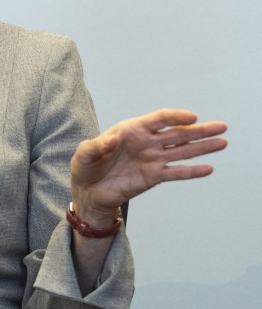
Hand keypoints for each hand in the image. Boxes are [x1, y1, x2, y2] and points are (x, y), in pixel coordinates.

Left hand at [70, 108, 227, 224]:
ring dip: (202, 147)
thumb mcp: (84, 154)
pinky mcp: (154, 176)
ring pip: (182, 151)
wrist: (89, 192)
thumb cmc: (86, 167)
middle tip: (221, 126)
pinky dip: (192, 171)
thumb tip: (111, 139)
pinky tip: (208, 168)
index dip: (176, 117)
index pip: (158, 119)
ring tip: (223, 142)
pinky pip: (176, 173)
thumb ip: (96, 146)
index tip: (192, 117)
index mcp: (131, 130)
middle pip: (177, 133)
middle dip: (200, 130)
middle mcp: (146, 142)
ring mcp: (152, 159)